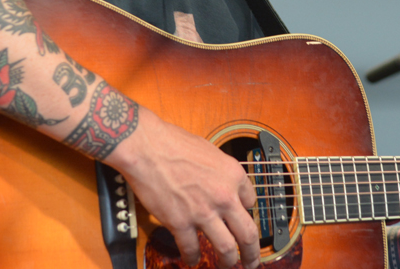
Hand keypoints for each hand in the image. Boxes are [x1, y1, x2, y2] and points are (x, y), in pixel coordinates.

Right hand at [105, 108, 259, 268]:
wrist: (147, 146)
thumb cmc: (173, 142)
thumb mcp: (209, 151)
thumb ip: (220, 172)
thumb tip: (221, 185)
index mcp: (233, 174)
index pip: (252, 202)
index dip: (247, 213)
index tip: (243, 220)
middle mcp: (224, 196)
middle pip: (248, 234)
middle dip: (253, 253)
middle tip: (253, 262)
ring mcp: (203, 212)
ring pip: (226, 249)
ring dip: (228, 261)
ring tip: (227, 265)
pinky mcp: (180, 223)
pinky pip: (191, 249)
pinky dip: (192, 257)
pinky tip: (191, 259)